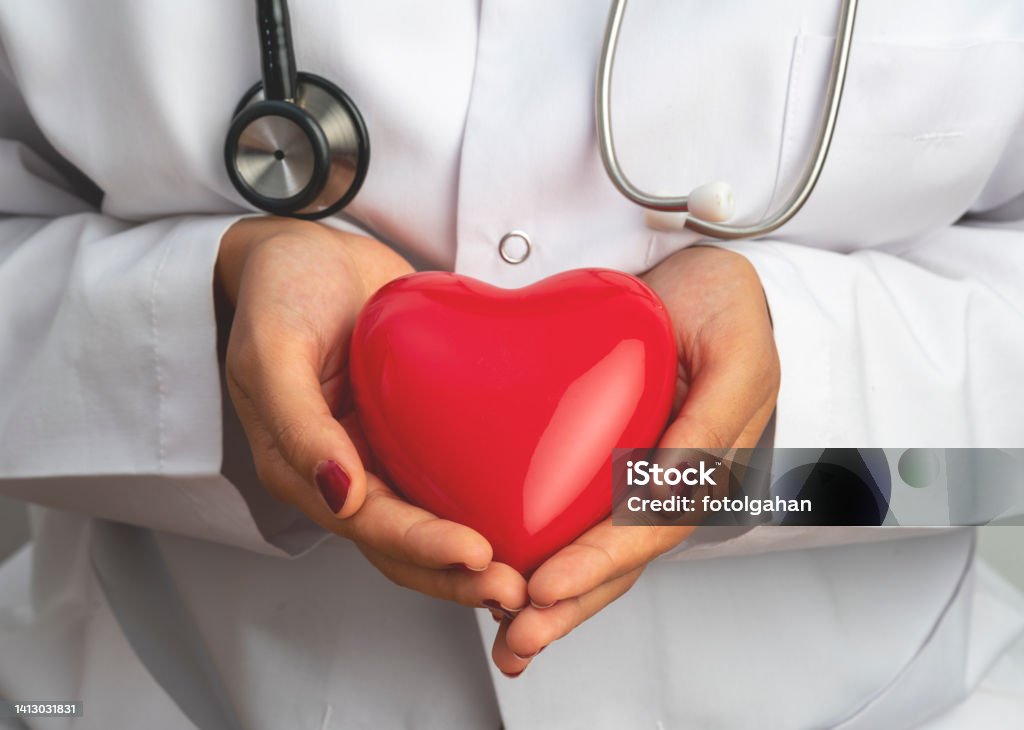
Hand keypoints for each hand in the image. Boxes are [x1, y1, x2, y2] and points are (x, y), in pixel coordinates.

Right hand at [217, 218, 526, 611]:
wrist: (308, 252)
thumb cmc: (280, 293)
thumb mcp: (272, 349)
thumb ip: (298, 423)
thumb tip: (340, 493)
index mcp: (304, 468)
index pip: (367, 525)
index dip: (422, 547)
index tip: (479, 555)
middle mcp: (348, 472)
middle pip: (404, 543)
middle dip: (458, 574)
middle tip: (518, 587)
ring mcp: (384, 453)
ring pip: (433, 520)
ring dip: (476, 556)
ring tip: (533, 571)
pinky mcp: (417, 428)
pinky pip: (452, 474)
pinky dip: (486, 501)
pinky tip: (530, 514)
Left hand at [490, 245, 778, 675]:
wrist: (700, 275)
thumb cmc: (722, 304)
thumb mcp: (735, 349)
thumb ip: (711, 419)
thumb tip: (666, 488)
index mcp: (707, 463)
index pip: (651, 527)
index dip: (602, 559)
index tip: (547, 585)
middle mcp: (673, 480)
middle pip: (623, 557)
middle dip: (571, 604)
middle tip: (517, 639)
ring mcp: (642, 473)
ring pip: (600, 548)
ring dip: (558, 600)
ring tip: (508, 640)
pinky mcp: (611, 458)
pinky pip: (579, 514)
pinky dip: (550, 554)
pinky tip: (511, 583)